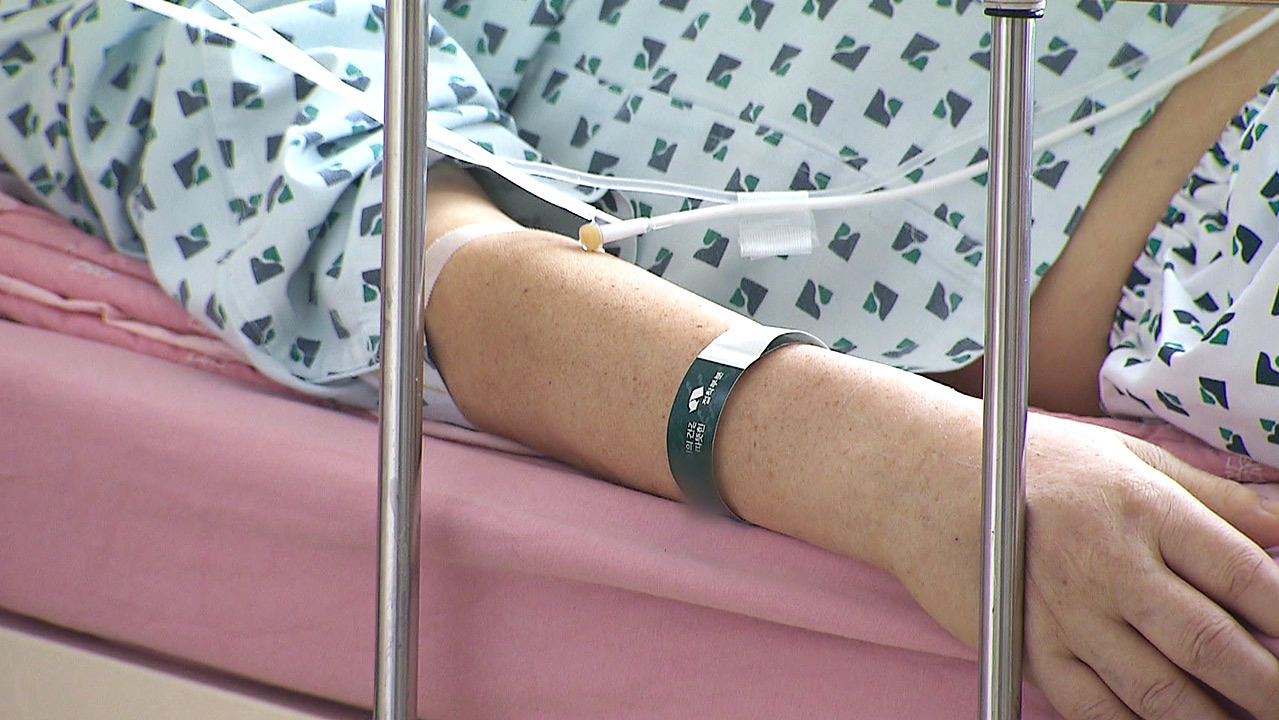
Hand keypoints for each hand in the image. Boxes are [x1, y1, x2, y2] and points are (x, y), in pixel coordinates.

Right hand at [1020, 419, 1278, 719]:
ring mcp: (1066, 612)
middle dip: (1266, 686)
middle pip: (1209, 642)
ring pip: (1158, 688)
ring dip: (1212, 719)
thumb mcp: (1127, 456)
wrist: (924, 478)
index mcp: (1142, 506)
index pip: (1242, 573)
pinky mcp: (1029, 646)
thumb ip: (1209, 493)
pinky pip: (1093, 707)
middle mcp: (1107, 563)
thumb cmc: (1035, 463)